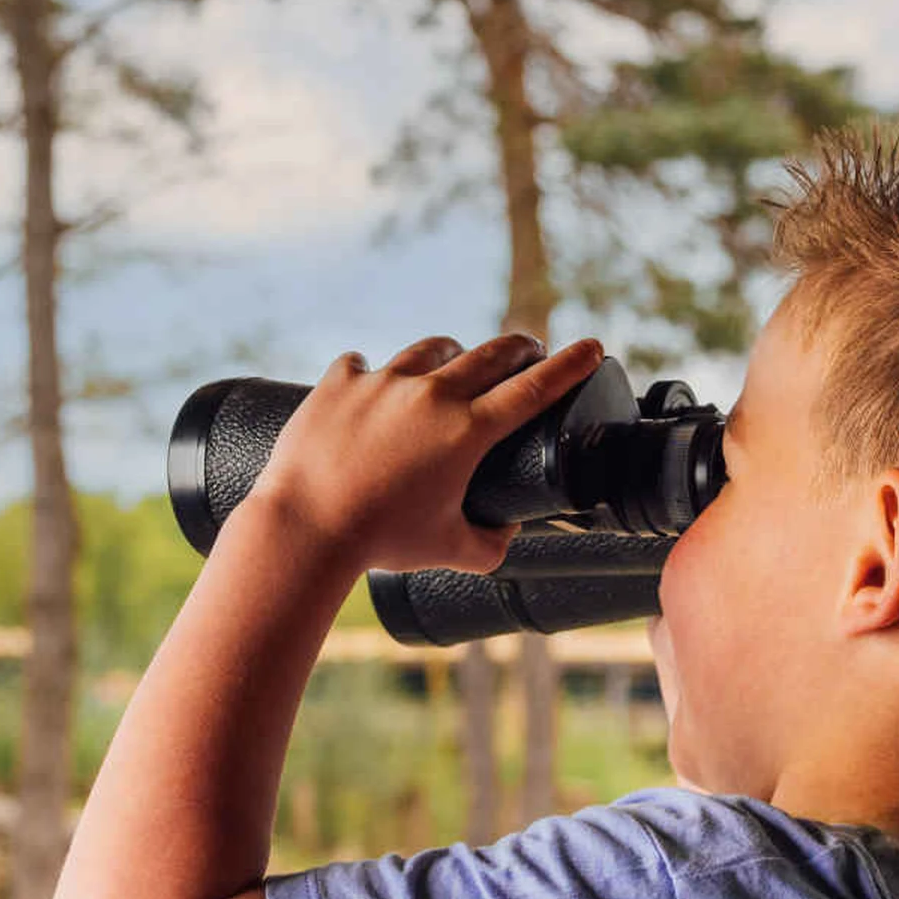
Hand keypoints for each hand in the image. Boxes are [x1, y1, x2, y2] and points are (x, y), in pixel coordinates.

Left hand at [241, 333, 606, 572]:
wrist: (305, 527)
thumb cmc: (380, 542)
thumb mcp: (450, 552)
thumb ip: (491, 543)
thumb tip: (508, 533)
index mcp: (468, 431)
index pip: (535, 387)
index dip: (571, 364)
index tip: (592, 347)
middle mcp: (431, 395)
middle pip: (492, 353)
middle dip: (520, 348)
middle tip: (529, 352)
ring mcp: (382, 382)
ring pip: (430, 350)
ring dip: (450, 355)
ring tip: (452, 365)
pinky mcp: (338, 382)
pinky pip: (362, 365)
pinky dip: (372, 377)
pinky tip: (370, 390)